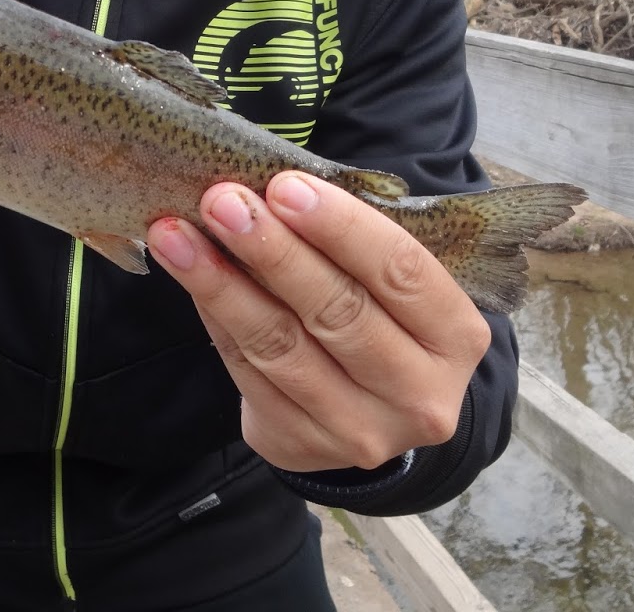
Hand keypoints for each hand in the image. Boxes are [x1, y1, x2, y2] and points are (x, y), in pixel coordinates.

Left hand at [146, 172, 489, 473]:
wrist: (374, 404)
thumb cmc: (380, 311)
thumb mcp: (390, 277)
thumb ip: (348, 238)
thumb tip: (264, 186)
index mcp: (457, 336)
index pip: (400, 271)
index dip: (340, 227)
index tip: (283, 186)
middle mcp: (419, 395)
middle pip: (338, 313)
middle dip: (272, 251)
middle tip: (221, 202)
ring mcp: (360, 432)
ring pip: (281, 347)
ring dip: (220, 284)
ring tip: (176, 235)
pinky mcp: (301, 446)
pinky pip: (246, 372)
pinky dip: (213, 317)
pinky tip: (188, 274)